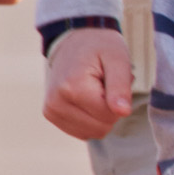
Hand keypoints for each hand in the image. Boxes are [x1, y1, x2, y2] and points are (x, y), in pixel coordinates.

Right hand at [40, 23, 131, 142]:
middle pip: (101, 127)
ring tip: (95, 90)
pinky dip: (91, 119)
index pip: (110, 115)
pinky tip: (86, 99)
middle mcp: (56, 102)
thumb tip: (122, 113)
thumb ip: (121, 87)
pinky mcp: (51, 115)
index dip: (119, 101)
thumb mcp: (117, 58)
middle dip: (110, 109)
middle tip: (104, 85)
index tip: (110, 81)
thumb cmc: (99, 47)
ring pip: (93, 133)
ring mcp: (51, 111)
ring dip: (100, 114)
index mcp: (72, 87)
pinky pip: (83, 132)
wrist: (73, 41)